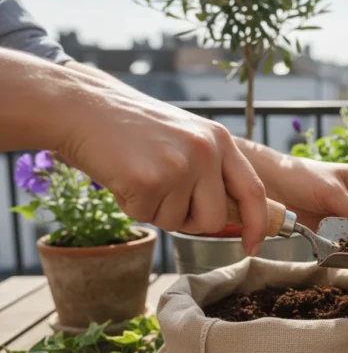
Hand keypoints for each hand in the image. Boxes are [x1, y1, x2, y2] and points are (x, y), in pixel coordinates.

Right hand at [57, 88, 269, 255]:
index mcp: (220, 140)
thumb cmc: (135, 128)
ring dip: (155, 210)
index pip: (253, 190)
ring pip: (177, 223)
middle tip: (163, 193)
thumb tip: (233, 216)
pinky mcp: (150, 180)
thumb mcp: (186, 138)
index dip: (258, 223)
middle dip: (189, 220)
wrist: (85, 107)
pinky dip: (131, 205)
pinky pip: (147, 217)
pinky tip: (123, 176)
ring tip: (139, 174)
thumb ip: (211, 170)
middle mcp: (206, 151)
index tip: (253, 245)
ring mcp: (180, 165)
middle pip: (214, 219)